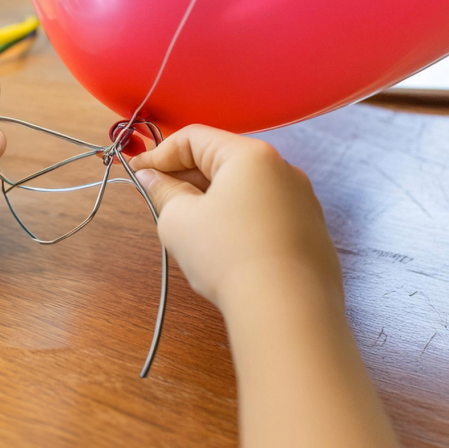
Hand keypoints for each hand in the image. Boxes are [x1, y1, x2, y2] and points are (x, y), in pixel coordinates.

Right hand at [129, 126, 340, 311]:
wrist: (286, 309)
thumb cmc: (227, 255)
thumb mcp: (179, 220)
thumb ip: (163, 191)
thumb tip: (152, 177)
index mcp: (250, 155)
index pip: (194, 138)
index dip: (159, 154)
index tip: (137, 174)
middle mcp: (282, 169)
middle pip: (222, 160)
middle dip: (185, 177)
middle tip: (158, 199)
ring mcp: (302, 201)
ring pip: (244, 188)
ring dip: (211, 199)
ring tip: (188, 227)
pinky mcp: (310, 231)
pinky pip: (264, 213)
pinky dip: (237, 219)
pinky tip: (222, 247)